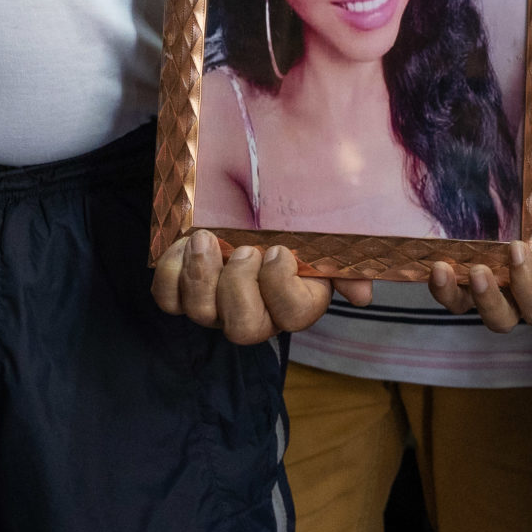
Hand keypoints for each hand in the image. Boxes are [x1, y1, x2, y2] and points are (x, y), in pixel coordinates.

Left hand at [151, 231, 374, 343]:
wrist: (249, 202)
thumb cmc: (293, 220)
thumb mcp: (325, 236)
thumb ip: (347, 263)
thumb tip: (362, 295)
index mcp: (296, 299)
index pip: (293, 316)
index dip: (281, 288)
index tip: (278, 250)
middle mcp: (255, 311)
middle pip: (244, 329)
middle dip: (239, 289)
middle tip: (243, 250)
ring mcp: (216, 306)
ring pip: (202, 314)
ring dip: (201, 276)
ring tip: (205, 239)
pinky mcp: (183, 291)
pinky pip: (168, 299)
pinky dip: (170, 273)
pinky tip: (182, 244)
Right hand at [423, 146, 531, 330]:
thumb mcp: (502, 191)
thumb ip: (477, 194)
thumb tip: (448, 176)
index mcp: (493, 277)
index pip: (462, 300)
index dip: (446, 294)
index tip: (437, 267)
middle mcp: (520, 289)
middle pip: (500, 320)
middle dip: (486, 301)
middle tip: (478, 270)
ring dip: (524, 286)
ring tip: (517, 249)